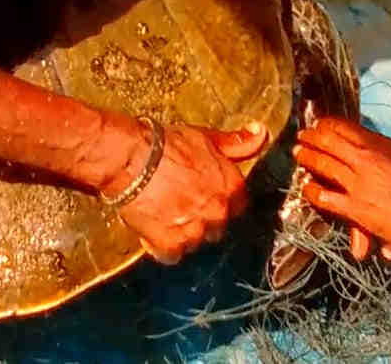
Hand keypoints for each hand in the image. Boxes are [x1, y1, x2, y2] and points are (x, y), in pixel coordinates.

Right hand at [114, 121, 266, 263]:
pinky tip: (155, 230)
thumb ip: (236, 144)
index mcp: (231, 188)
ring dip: (183, 234)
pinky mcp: (171, 244)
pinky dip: (163, 246)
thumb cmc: (166, 146)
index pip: (239, 207)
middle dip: (203, 219)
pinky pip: (172, 255)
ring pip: (196, 242)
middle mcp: (218, 212)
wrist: (131, 159)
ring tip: (165, 214)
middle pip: (218, 227)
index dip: (221, 202)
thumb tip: (260, 134)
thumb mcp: (206, 138)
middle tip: (181, 204)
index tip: (206, 197)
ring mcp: (196, 230)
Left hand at [293, 117, 390, 258]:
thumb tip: (387, 154)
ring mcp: (356, 184)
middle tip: (302, 135)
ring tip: (298, 153)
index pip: (344, 128)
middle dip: (312, 137)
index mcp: (378, 144)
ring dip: (307, 157)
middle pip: (328, 142)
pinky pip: (324, 196)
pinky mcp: (354, 209)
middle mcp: (363, 159)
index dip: (328, 124)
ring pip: (322, 165)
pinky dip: (312, 190)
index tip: (320, 123)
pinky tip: (306, 187)